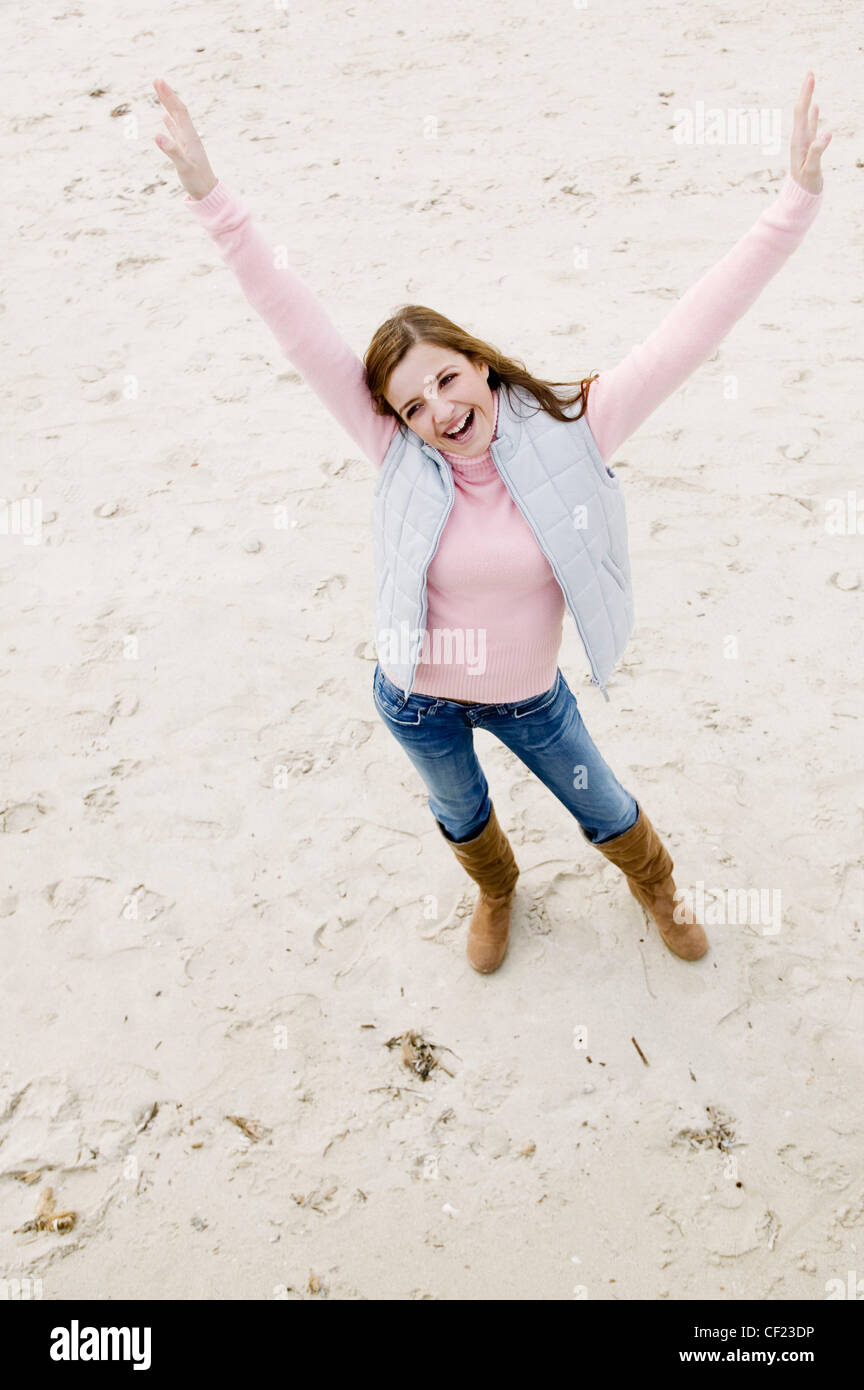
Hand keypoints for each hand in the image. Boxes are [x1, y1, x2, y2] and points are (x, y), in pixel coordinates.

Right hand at [152, 78, 217, 199]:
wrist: (207, 193)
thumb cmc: (197, 181)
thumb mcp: (184, 167)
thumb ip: (171, 151)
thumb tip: (156, 135)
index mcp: (190, 137)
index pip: (179, 111)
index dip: (169, 96)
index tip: (159, 82)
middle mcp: (189, 136)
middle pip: (178, 111)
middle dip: (167, 95)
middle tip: (156, 80)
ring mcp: (187, 143)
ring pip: (176, 119)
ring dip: (168, 105)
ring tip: (160, 92)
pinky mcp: (184, 150)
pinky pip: (175, 131)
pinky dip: (169, 122)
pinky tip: (164, 117)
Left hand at [790, 72, 830, 194]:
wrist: (801, 197)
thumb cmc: (806, 185)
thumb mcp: (812, 169)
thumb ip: (818, 151)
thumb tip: (827, 133)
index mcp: (799, 141)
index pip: (801, 112)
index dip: (806, 94)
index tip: (810, 77)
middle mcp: (799, 138)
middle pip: (801, 110)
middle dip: (805, 91)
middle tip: (810, 73)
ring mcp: (804, 141)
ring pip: (806, 116)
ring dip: (808, 99)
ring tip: (810, 84)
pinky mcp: (809, 146)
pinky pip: (811, 126)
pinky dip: (813, 114)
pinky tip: (815, 106)